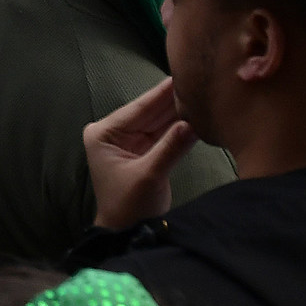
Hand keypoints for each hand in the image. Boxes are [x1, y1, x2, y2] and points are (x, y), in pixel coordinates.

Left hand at [84, 79, 198, 229]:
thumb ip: (170, 148)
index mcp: (104, 133)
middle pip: (150, 112)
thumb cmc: (129, 206)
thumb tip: (191, 123)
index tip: (180, 74)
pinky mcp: (145, 151)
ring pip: (159, 121)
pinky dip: (180, 127)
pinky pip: (165, 134)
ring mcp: (130, 141)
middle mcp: (114, 133)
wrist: (126, 231)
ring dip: (179, 111)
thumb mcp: (149, 176)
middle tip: (197, 78)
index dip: (161, 92)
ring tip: (201, 92)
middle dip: (173, 99)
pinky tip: (197, 114)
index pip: (138, 108)